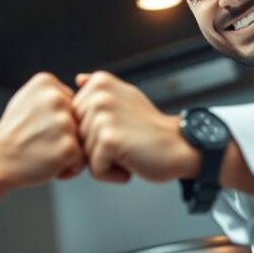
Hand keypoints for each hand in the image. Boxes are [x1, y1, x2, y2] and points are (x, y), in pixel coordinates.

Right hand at [0, 73, 84, 204]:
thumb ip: (50, 93)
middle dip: (66, 135)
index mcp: (46, 82)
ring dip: (68, 151)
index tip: (38, 126)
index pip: (72, 103)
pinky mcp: (68, 147)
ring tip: (44, 152)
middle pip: (80, 120)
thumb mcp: (26, 98)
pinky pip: (81, 160)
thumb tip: (78, 90)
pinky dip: (69, 167)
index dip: (59, 119)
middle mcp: (56, 98)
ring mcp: (63, 123)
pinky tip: (48, 164)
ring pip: (82, 140)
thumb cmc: (13, 133)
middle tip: (40, 141)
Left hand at [73, 71, 199, 183]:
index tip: (119, 129)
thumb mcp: (126, 98)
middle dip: (97, 149)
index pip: (73, 122)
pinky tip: (131, 161)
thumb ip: (99, 90)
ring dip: (106, 162)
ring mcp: (103, 117)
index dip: (94, 134)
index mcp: (99, 84)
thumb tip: (78, 79)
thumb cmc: (150, 128)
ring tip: (129, 149)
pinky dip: (112, 174)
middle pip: (76, 138)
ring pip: (84, 156)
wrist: (180, 146)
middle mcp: (99, 96)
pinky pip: (95, 169)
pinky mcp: (108, 140)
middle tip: (126, 140)